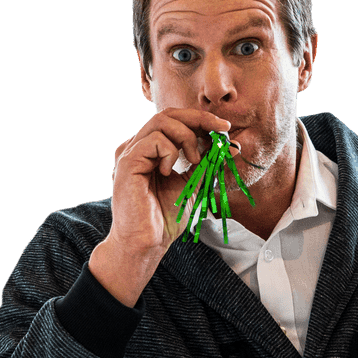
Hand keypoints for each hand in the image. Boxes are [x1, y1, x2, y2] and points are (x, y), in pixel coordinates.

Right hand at [89, 109, 231, 306]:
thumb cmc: (165, 218)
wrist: (148, 243)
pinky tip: (171, 172)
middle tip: (220, 130)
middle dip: (199, 119)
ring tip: (195, 161)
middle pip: (168, 114)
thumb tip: (230, 145)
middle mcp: (137, 147)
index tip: (225, 129)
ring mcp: (130, 153)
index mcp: (150, 150)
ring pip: (162, 121)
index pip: (175, 120)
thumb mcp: (193, 185)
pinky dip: (172, 152)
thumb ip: (206, 164)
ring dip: (187, 137)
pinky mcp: (127, 163)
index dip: (201, 120)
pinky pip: (155, 140)